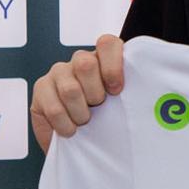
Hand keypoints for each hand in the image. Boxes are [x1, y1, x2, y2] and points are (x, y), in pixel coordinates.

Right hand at [30, 34, 123, 152]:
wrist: (79, 144)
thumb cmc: (105, 122)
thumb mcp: (121, 106)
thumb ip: (129, 93)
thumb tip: (146, 97)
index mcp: (104, 59)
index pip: (107, 44)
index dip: (112, 66)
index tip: (116, 90)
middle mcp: (80, 60)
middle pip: (86, 64)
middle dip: (95, 94)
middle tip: (97, 108)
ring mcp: (58, 72)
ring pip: (70, 89)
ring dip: (81, 113)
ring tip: (84, 121)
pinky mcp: (41, 88)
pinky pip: (54, 108)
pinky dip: (66, 125)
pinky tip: (70, 129)